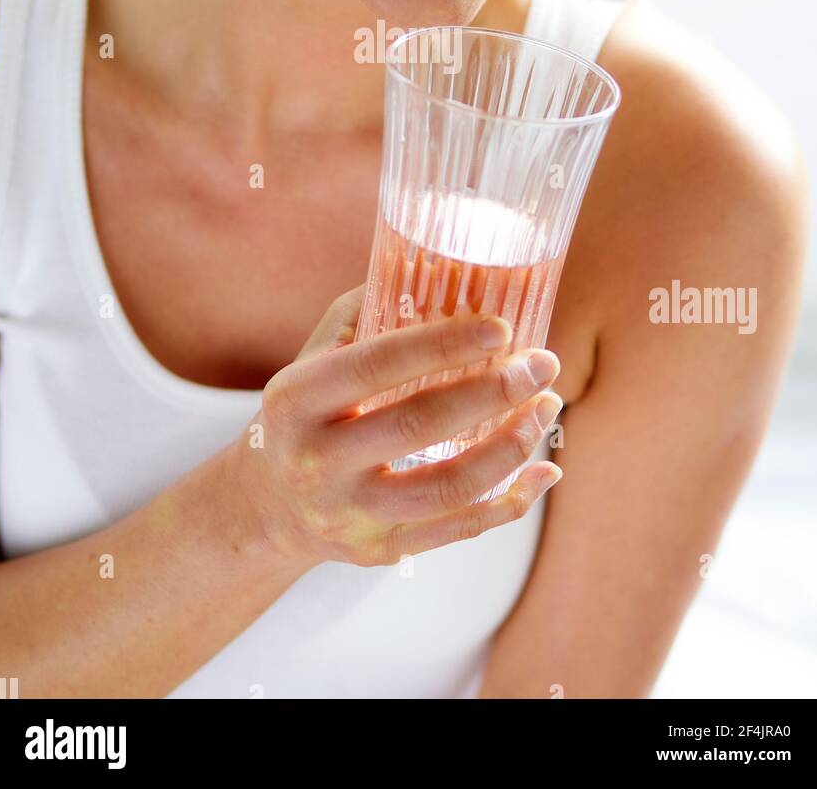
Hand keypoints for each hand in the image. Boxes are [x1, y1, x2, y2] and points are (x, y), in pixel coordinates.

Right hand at [227, 284, 562, 570]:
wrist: (268, 506)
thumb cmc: (308, 412)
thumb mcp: (312, 358)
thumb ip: (366, 313)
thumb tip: (440, 266)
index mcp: (298, 398)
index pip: (377, 364)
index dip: (443, 344)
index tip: (501, 327)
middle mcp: (318, 460)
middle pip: (418, 426)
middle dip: (493, 392)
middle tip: (542, 363)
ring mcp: (350, 513)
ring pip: (448, 486)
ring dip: (511, 446)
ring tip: (548, 406)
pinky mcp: (382, 550)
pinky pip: (459, 530)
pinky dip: (512, 502)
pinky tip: (545, 470)